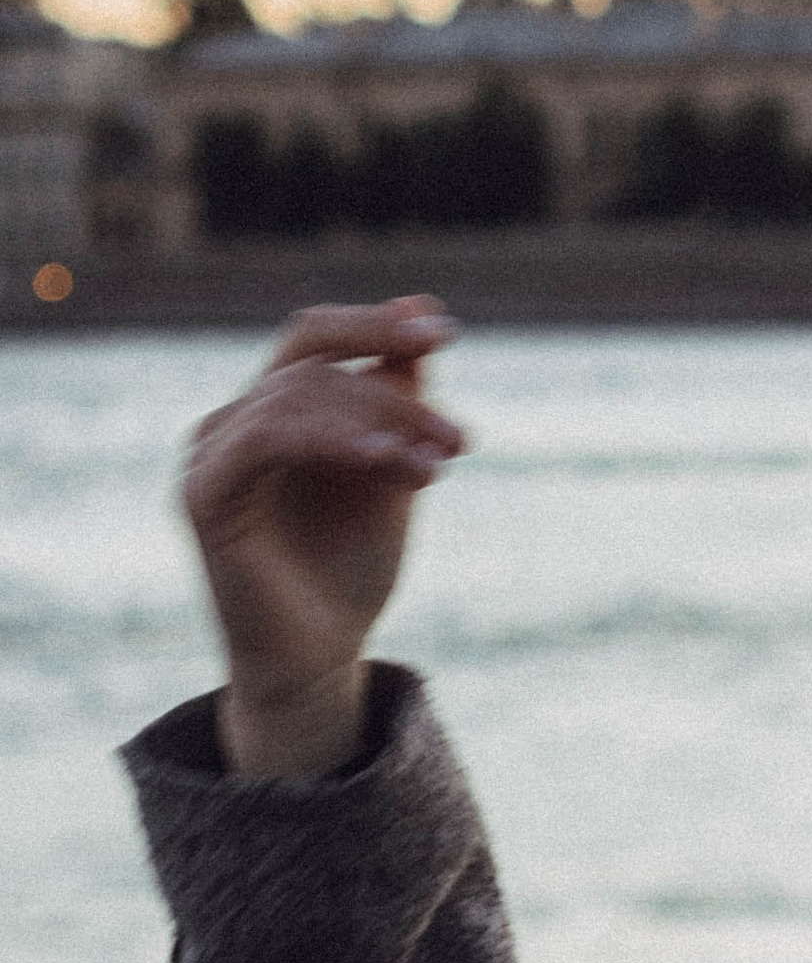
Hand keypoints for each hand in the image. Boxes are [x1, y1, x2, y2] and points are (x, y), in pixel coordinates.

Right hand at [183, 298, 466, 774]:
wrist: (321, 657)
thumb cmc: (352, 568)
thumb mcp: (393, 468)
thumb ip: (399, 396)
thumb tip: (420, 305)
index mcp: (273, 410)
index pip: (314, 337)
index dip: (376, 323)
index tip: (446, 332)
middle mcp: (233, 422)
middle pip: (312, 364)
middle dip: (394, 394)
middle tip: (456, 439)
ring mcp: (210, 454)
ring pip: (295, 396)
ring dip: (378, 422)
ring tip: (434, 464)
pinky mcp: (203, 493)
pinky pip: (265, 438)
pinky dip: (331, 438)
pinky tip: (384, 458)